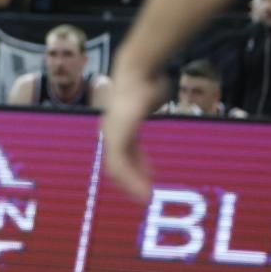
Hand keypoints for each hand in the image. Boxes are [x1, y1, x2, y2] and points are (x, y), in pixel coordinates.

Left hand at [101, 55, 169, 201]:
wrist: (138, 73)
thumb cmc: (146, 82)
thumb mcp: (149, 97)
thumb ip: (151, 100)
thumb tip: (158, 87)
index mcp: (120, 126)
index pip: (123, 154)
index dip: (136, 168)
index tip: (148, 180)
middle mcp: (112, 132)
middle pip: (117, 165)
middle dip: (131, 182)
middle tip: (144, 197)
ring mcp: (112, 135)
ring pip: (117, 169)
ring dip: (131, 185)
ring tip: (145, 198)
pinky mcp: (116, 138)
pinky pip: (120, 165)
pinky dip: (132, 180)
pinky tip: (144, 189)